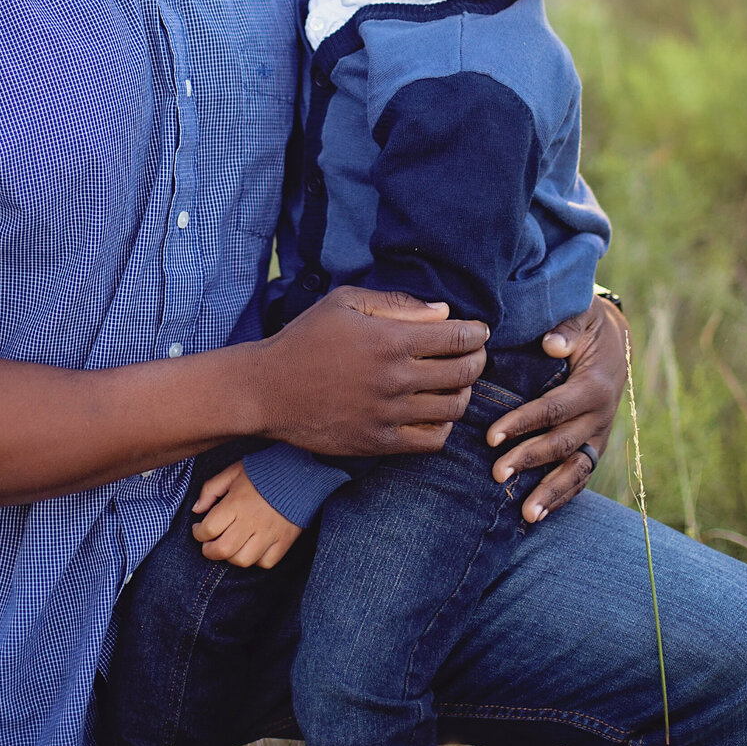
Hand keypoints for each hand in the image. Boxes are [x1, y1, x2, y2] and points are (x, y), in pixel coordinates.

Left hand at [191, 461, 302, 567]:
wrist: (300, 472)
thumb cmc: (262, 471)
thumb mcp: (233, 472)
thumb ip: (211, 489)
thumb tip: (197, 509)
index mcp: (236, 503)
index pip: (209, 529)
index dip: (198, 533)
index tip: (198, 529)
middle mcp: (251, 521)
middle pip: (222, 550)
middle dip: (209, 551)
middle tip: (209, 543)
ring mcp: (269, 533)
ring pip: (242, 560)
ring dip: (230, 557)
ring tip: (229, 546)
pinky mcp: (284, 541)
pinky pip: (266, 562)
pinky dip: (255, 560)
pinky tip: (251, 548)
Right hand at [256, 287, 487, 457]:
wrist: (267, 390)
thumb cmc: (306, 339)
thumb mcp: (345, 303)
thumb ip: (397, 304)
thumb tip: (443, 312)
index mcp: (389, 340)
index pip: (458, 338)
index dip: (477, 333)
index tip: (478, 331)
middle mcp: (395, 379)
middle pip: (463, 373)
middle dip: (477, 360)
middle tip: (474, 354)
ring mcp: (389, 415)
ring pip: (453, 408)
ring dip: (463, 393)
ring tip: (456, 382)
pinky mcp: (379, 443)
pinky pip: (432, 441)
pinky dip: (443, 426)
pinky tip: (435, 412)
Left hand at [486, 293, 628, 524]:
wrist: (616, 340)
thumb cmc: (587, 324)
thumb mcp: (582, 316)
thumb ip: (567, 329)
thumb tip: (551, 343)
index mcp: (593, 385)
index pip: (554, 409)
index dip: (523, 423)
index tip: (491, 437)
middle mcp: (600, 416)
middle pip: (562, 444)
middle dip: (529, 460)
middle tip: (497, 474)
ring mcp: (599, 434)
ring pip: (576, 469)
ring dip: (551, 493)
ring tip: (526, 515)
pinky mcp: (595, 446)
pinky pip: (581, 475)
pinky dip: (563, 496)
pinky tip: (540, 514)